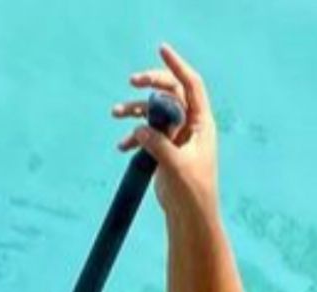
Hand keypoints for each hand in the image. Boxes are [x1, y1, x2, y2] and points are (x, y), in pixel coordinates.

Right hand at [113, 43, 218, 219]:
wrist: (190, 216)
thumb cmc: (192, 192)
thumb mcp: (176, 166)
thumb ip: (159, 144)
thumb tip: (139, 129)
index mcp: (201, 123)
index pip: (191, 85)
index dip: (177, 65)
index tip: (161, 50)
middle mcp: (190, 125)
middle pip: (170, 92)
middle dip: (151, 83)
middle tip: (132, 81)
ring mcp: (177, 137)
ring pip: (154, 112)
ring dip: (135, 109)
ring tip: (115, 113)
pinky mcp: (165, 150)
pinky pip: (147, 134)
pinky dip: (134, 136)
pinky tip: (122, 147)